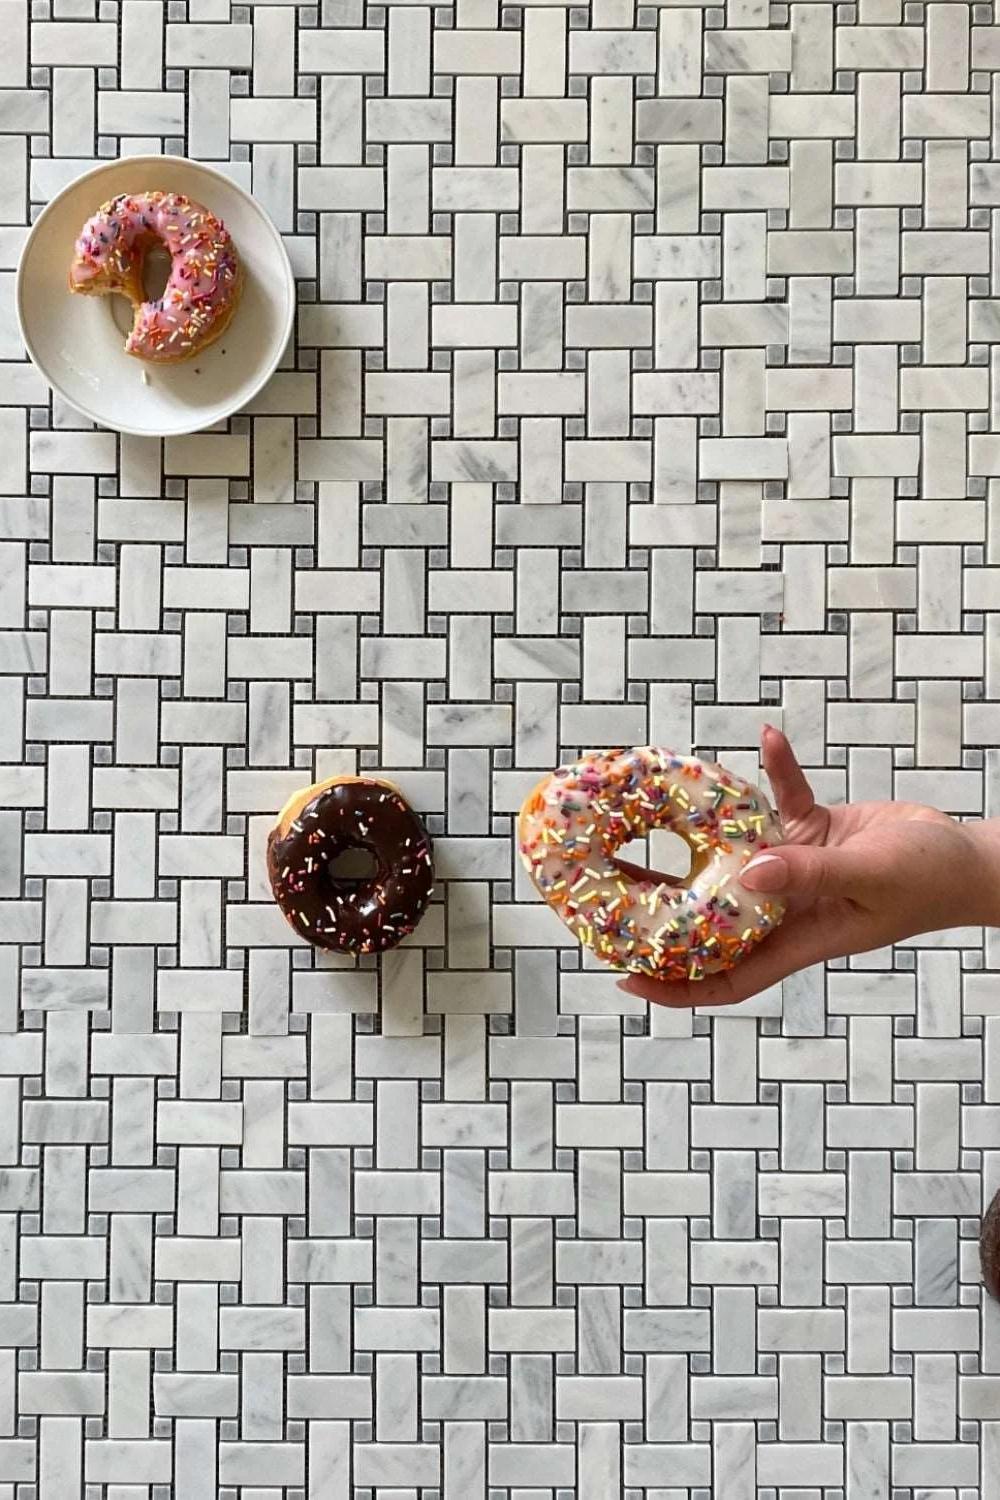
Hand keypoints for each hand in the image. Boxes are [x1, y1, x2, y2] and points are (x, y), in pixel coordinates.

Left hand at [619, 725, 996, 1008]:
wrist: (967, 856)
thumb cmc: (928, 879)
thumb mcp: (869, 876)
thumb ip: (810, 873)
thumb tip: (750, 870)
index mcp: (797, 937)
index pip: (725, 978)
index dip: (675, 985)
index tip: (624, 976)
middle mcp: (785, 907)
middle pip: (708, 918)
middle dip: (656, 907)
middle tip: (602, 887)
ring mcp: (796, 869)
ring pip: (729, 857)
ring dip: (691, 838)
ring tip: (641, 816)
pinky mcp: (813, 831)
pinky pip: (780, 799)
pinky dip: (774, 772)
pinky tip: (768, 741)